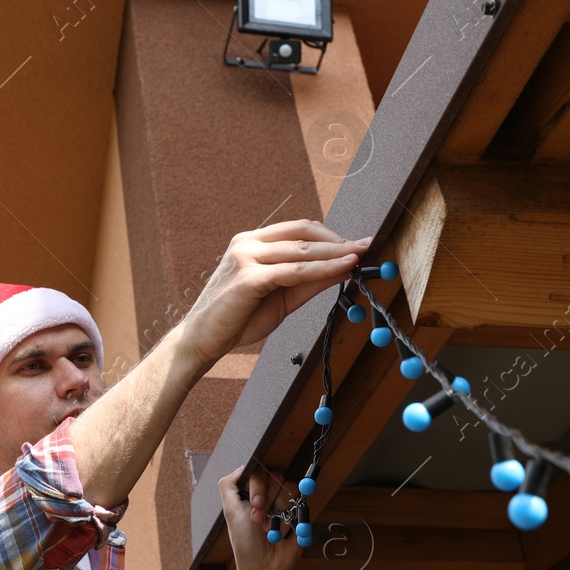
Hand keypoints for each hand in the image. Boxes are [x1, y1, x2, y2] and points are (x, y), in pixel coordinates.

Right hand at [180, 220, 371, 369]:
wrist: (202, 340)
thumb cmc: (237, 319)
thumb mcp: (280, 297)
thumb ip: (309, 281)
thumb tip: (345, 268)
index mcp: (251, 243)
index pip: (298, 229)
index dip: (330, 234)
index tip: (356, 243)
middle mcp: (247, 243)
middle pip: (303, 234)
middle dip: (338, 240)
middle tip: (367, 245)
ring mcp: (246, 258)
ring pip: (302, 251)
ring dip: (336, 253)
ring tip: (361, 255)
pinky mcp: (248, 278)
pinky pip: (294, 271)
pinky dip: (322, 269)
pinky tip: (342, 268)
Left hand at [220, 464, 299, 569]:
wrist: (264, 566)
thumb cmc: (245, 542)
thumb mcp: (230, 511)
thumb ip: (228, 485)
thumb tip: (242, 467)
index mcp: (251, 492)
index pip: (258, 471)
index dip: (259, 484)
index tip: (255, 502)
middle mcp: (268, 494)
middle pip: (275, 476)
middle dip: (267, 500)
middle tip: (259, 519)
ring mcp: (284, 502)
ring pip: (288, 487)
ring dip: (278, 510)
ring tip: (270, 528)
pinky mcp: (299, 512)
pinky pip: (300, 501)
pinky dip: (289, 518)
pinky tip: (282, 532)